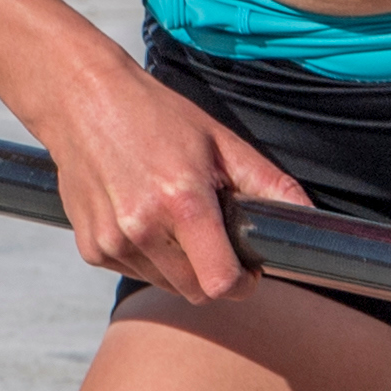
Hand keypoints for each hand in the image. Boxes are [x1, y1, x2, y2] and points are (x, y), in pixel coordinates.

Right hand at [29, 61, 311, 304]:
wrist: (80, 99)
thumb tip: (310, 214)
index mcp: (182, 203)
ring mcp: (112, 242)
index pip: (221, 283)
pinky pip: (134, 271)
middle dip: (213, 274)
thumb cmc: (153, 115)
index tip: (248, 270)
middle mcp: (142, 229)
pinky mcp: (90, 248)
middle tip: (212, 235)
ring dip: (179, 265)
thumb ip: (267, 184)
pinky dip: (146, 256)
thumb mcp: (220, 141)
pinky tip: (141, 215)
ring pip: (165, 284)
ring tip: (172, 216)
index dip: (243, 284)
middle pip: (196, 292)